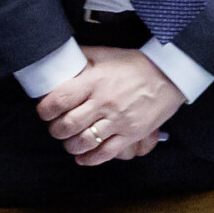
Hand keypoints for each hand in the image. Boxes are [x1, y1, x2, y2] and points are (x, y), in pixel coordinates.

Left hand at [36, 45, 181, 164]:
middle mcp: (104, 102)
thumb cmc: (137, 64)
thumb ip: (83, 57)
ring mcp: (118, 121)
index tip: (44, 111)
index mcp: (95, 81)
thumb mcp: (107, 53)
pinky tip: (83, 157)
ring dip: (70, 145)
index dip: (46, 109)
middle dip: (56, 130)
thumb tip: (62, 57)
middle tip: (55, 127)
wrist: (169, 75)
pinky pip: (106, 153)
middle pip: (68, 125)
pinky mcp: (131, 135)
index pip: (61, 99)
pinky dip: (90, 159)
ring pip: (84, 142)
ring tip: (69, 141)